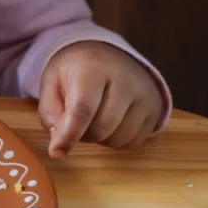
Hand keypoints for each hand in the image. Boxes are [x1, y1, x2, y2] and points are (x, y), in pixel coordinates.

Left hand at [38, 41, 164, 159]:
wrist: (108, 55)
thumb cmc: (76, 72)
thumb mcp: (52, 83)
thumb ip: (51, 113)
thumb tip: (59, 146)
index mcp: (93, 68)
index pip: (83, 108)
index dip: (69, 134)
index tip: (56, 152)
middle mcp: (125, 79)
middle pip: (101, 128)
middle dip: (82, 134)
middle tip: (74, 122)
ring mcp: (145, 94)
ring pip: (118, 139)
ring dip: (99, 139)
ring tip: (93, 118)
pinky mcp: (156, 109)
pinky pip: (133, 142)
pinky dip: (116, 140)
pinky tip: (109, 121)